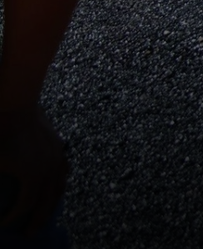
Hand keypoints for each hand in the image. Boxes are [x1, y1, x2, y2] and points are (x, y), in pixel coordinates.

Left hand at [0, 107, 66, 235]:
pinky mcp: (56, 142)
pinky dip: (59, 179)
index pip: (23, 205)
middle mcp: (49, 169)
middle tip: (31, 233)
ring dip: (53, 200)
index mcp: (32, 176)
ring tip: (47, 210)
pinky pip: (63, 167)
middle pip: (47, 200)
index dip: (12, 218)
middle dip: (38, 219)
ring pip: (60, 184)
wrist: (14, 103)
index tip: (3, 225)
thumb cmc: (0, 131)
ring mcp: (56, 155)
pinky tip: (55, 179)